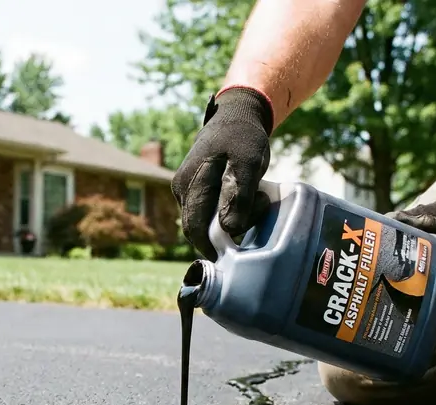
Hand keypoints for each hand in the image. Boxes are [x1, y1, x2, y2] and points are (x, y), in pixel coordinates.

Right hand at [171, 86, 273, 260]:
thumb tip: (230, 229)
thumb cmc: (243, 138)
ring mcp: (184, 189)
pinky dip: (223, 214)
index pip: (195, 228)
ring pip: (201, 220)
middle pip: (196, 228)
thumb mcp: (248, 163)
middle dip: (222, 236)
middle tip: (251, 225)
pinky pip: (205, 211)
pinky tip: (244, 203)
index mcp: (190, 185)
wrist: (236, 115)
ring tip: (254, 205)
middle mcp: (181, 189)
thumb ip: (239, 195)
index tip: (232, 259)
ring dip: (225, 223)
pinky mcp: (193, 188)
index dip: (211, 248)